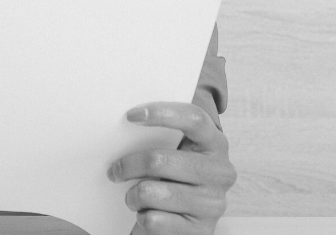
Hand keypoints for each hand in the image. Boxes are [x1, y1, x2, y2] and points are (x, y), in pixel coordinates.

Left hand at [108, 102, 235, 234]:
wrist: (185, 226)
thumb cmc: (175, 182)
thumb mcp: (177, 155)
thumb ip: (163, 137)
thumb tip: (129, 120)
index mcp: (215, 145)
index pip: (195, 119)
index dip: (162, 113)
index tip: (131, 116)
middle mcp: (220, 172)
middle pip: (160, 159)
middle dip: (129, 165)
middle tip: (114, 171)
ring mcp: (212, 204)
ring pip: (151, 192)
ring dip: (133, 196)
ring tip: (134, 197)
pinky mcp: (200, 230)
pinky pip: (153, 220)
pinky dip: (142, 217)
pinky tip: (148, 215)